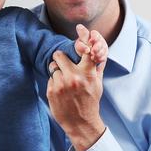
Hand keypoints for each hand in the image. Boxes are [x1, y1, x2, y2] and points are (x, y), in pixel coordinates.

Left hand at [47, 24, 106, 150]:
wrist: (81, 122)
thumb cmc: (90, 101)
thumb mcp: (97, 83)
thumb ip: (97, 66)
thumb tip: (100, 50)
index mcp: (87, 74)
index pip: (84, 49)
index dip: (82, 38)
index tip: (80, 28)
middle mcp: (74, 77)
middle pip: (59, 55)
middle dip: (60, 57)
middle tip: (63, 63)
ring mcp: (61, 84)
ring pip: (53, 66)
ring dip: (57, 70)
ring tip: (63, 79)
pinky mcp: (52, 91)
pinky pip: (50, 77)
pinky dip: (54, 81)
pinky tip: (60, 90)